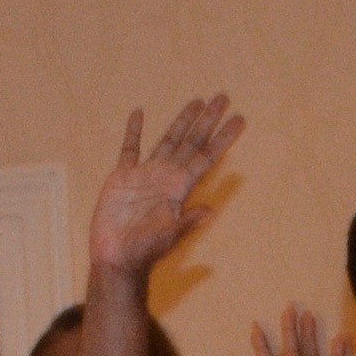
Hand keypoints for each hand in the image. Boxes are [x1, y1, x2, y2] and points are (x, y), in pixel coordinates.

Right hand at [92, 96, 243, 280]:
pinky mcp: (123, 176)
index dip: (223, 138)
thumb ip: (188, 221)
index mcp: (180, 188)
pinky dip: (134, 132)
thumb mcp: (169, 235)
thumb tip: (210, 211)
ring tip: (197, 101)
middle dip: (207, 120)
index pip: (206, 157)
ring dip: (182, 121)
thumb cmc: (144, 251)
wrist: (116, 258)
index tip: (239, 119)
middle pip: (192, 142)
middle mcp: (166, 176)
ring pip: (168, 139)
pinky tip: (139, 114)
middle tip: (223, 97)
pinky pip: (130, 149)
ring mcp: (145, 174)